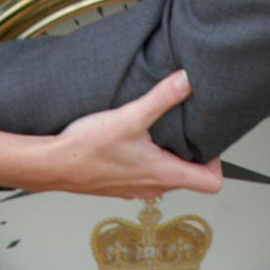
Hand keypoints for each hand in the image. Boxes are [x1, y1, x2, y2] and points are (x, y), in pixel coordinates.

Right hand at [41, 71, 223, 198]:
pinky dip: (146, 159)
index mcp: (163, 174)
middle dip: (191, 153)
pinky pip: (144, 175)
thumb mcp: (130, 116)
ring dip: (167, 156)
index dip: (217, 162)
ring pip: (165, 176)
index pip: (211, 182)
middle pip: (189, 177)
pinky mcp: (119, 185)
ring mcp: (135, 188)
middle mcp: (153, 187)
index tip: (208, 141)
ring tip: (158, 132)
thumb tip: (187, 81)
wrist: (52, 165)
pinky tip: (131, 141)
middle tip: (184, 129)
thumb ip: (162, 97)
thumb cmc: (87, 149)